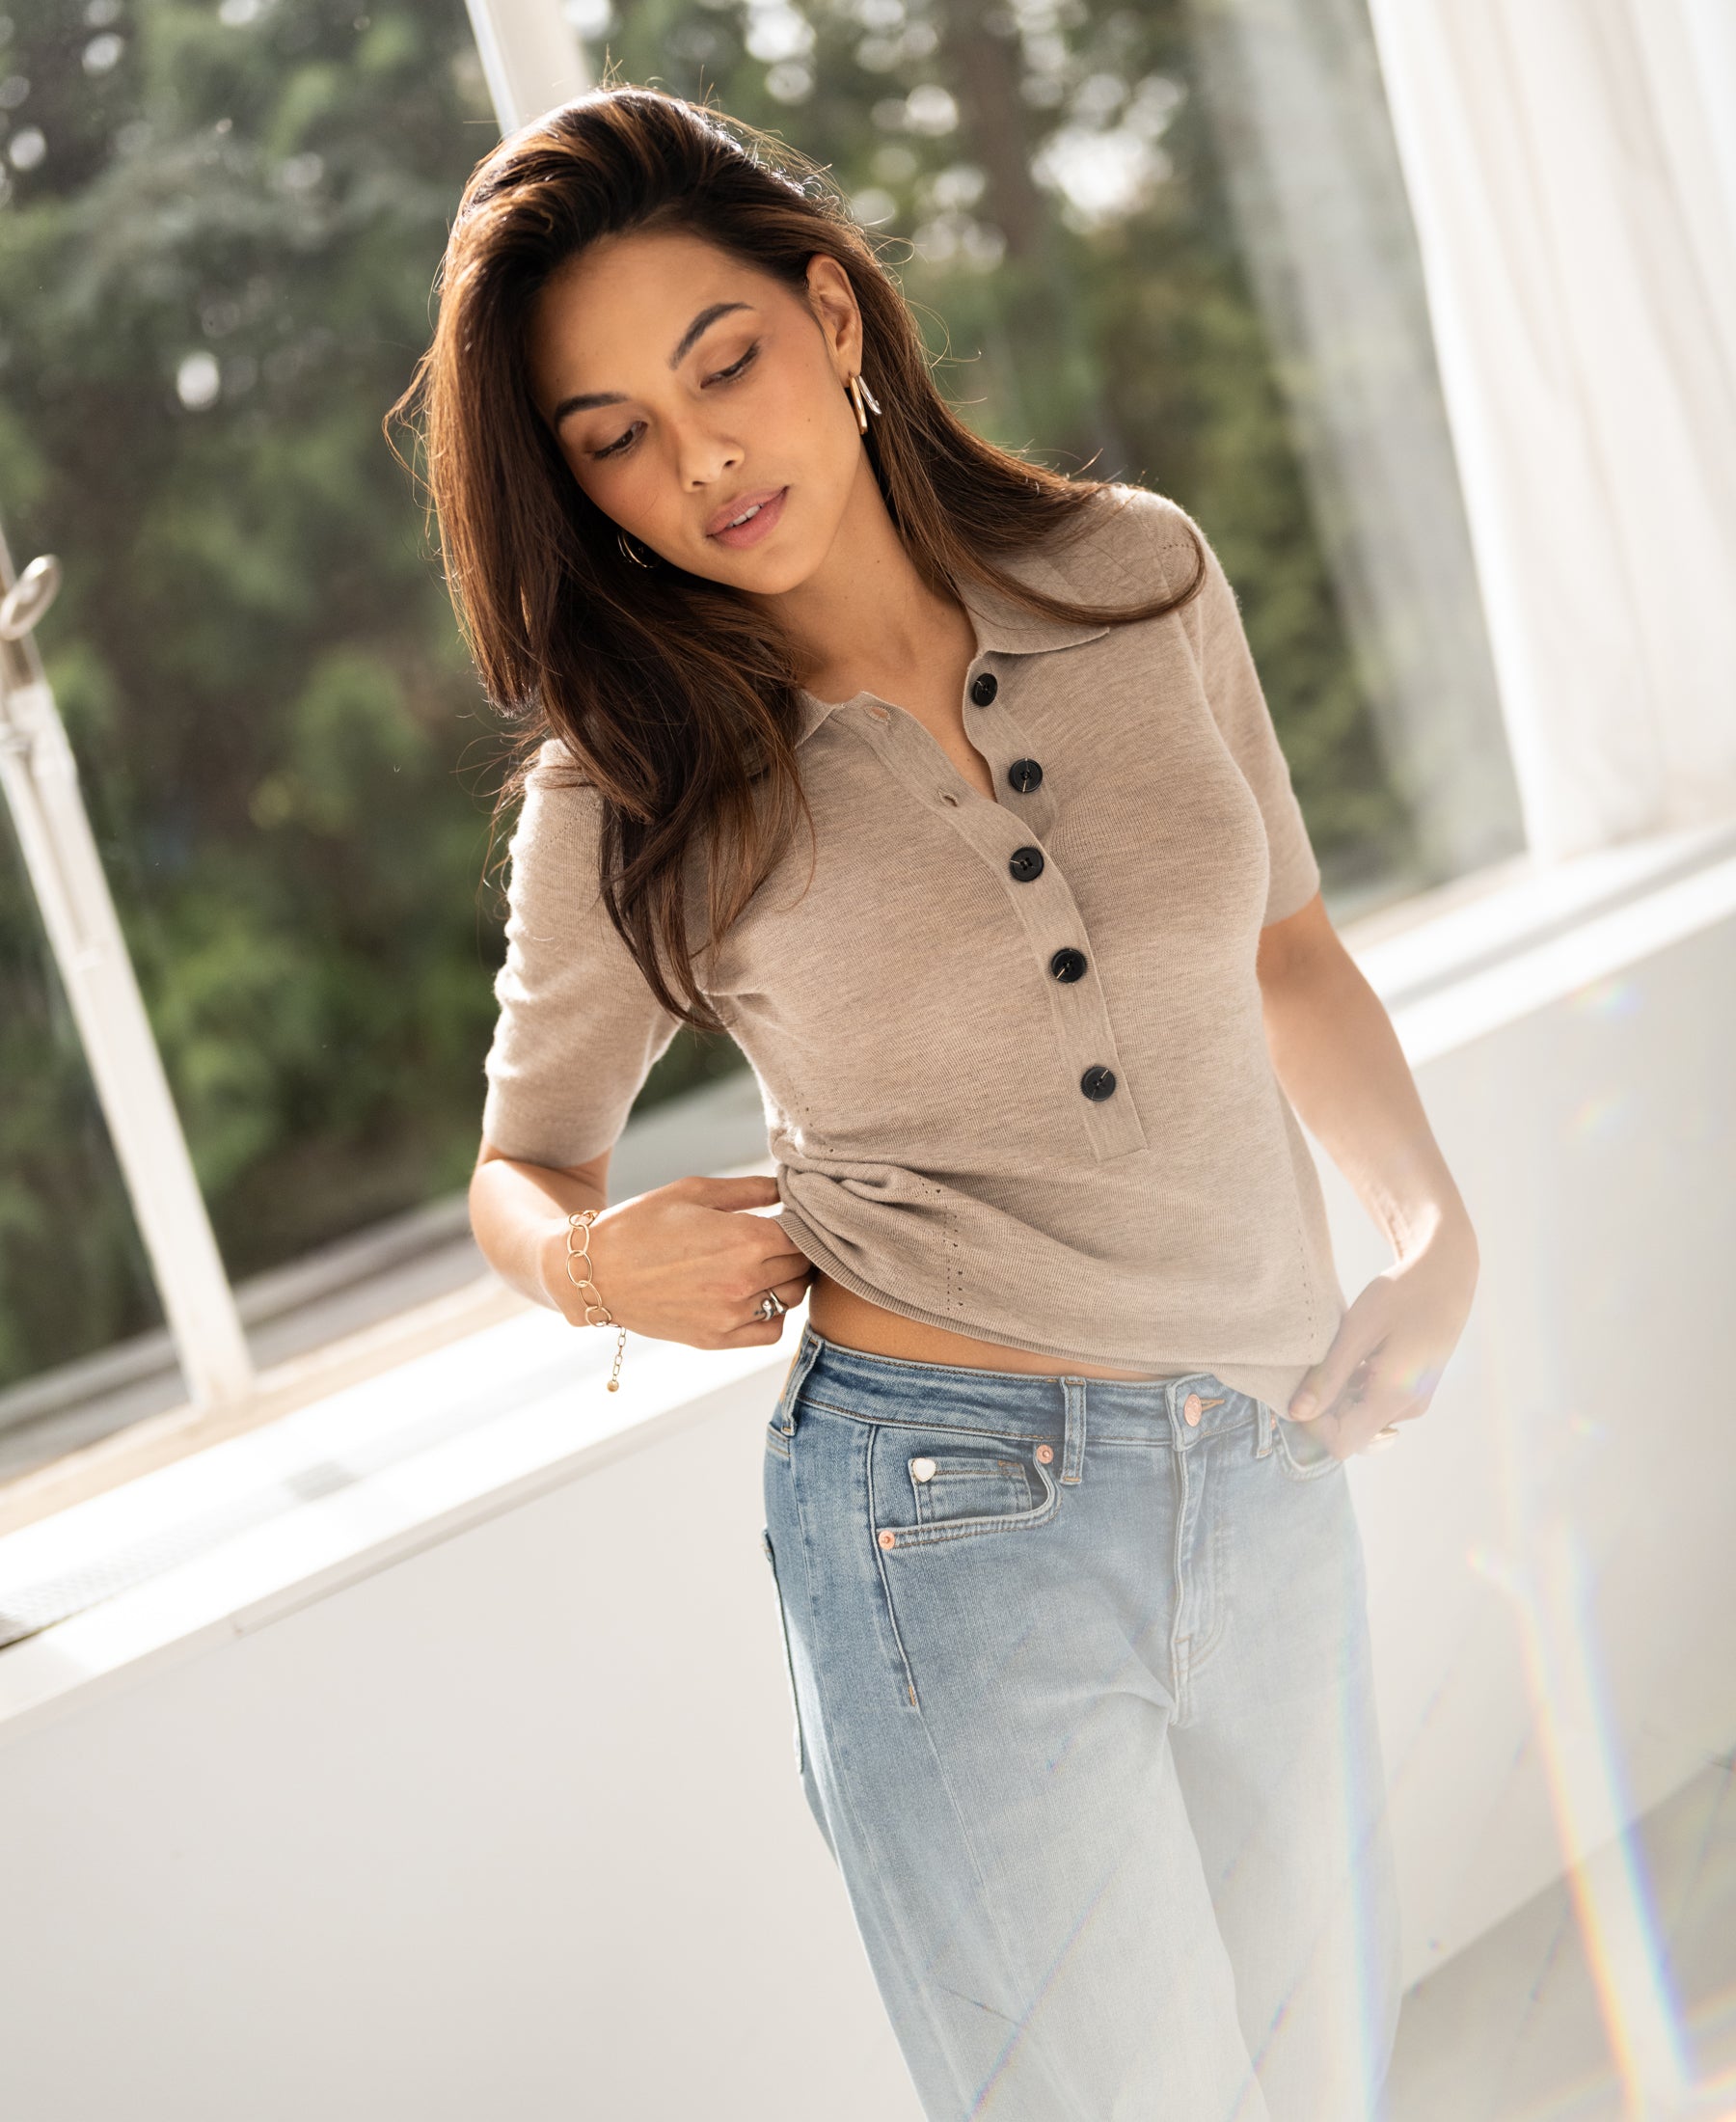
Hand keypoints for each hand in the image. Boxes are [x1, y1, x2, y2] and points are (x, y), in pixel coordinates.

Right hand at [540, 1172, 816, 1348]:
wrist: (595, 1271)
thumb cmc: (642, 1222)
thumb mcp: (694, 1191)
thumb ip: (749, 1189)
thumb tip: (789, 1187)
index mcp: (745, 1238)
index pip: (804, 1235)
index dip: (801, 1223)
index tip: (790, 1217)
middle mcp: (744, 1281)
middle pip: (801, 1266)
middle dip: (797, 1250)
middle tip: (780, 1238)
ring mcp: (731, 1314)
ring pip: (791, 1298)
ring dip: (787, 1280)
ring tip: (767, 1264)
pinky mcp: (716, 1339)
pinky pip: (770, 1331)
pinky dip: (772, 1314)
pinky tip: (754, 1295)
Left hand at [1286, 1223, 1477, 1456]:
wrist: (1446, 1275)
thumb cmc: (1401, 1296)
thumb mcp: (1358, 1331)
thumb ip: (1328, 1376)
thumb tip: (1297, 1413)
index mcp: (1394, 1398)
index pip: (1342, 1443)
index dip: (1314, 1424)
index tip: (1302, 1388)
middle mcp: (1407, 1409)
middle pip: (1351, 1432)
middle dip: (1325, 1408)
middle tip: (1314, 1366)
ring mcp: (1414, 1401)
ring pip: (1361, 1417)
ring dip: (1340, 1395)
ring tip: (1338, 1354)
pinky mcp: (1413, 1390)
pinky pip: (1375, 1402)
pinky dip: (1356, 1386)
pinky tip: (1355, 1354)